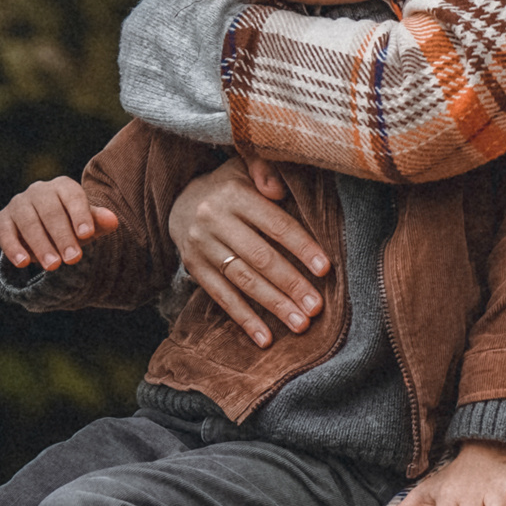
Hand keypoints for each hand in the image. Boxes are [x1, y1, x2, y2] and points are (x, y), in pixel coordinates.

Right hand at [0, 177, 121, 271]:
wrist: (45, 227)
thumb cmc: (73, 223)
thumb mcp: (88, 223)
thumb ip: (99, 222)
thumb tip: (113, 221)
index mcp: (63, 186)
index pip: (73, 197)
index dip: (80, 215)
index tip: (88, 235)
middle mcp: (39, 190)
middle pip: (51, 212)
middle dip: (63, 237)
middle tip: (73, 259)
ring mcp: (19, 202)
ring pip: (28, 222)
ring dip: (41, 246)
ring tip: (52, 267)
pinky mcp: (3, 218)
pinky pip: (5, 231)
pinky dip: (13, 247)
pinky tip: (22, 263)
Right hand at [170, 156, 328, 347]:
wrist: (179, 200)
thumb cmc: (231, 185)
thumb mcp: (246, 167)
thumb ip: (266, 169)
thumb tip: (278, 189)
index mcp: (234, 195)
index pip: (275, 225)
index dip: (302, 247)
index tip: (326, 269)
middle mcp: (213, 220)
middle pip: (260, 258)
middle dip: (291, 284)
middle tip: (317, 307)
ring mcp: (201, 247)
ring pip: (243, 281)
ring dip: (273, 305)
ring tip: (300, 324)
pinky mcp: (193, 268)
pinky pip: (221, 297)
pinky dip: (244, 319)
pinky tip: (265, 338)